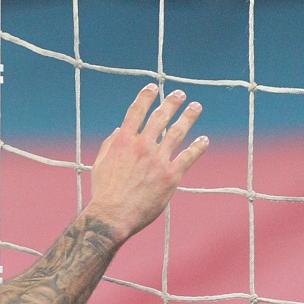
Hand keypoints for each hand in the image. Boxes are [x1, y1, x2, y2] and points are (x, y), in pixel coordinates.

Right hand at [84, 85, 207, 241]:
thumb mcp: (100, 164)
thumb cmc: (104, 192)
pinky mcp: (170, 176)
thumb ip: (109, 144)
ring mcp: (157, 160)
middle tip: (180, 94)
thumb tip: (119, 130)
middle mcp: (142, 146)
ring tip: (196, 107)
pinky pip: (188, 157)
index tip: (153, 87)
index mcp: (123, 141)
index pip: (136, 112)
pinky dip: (198, 147)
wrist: (113, 216)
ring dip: (188, 117)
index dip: (145, 97)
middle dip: (171, 102)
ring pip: (177, 132)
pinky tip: (204, 139)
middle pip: (160, 117)